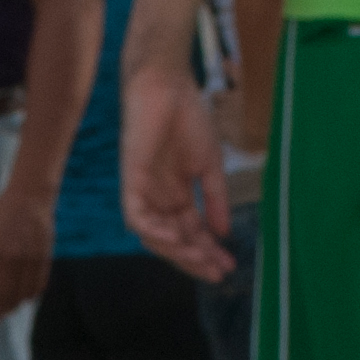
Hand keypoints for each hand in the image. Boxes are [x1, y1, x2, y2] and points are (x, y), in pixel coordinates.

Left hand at [0, 184, 56, 322]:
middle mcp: (9, 257)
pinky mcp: (44, 259)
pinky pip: (37, 286)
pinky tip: (23, 298)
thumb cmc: (0, 217)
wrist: (30, 198)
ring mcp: (29, 259)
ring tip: (6, 310)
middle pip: (2, 295)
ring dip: (13, 306)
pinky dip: (29, 296)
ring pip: (21, 294)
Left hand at [118, 60, 234, 280]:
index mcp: (178, 195)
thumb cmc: (188, 117)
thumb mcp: (209, 165)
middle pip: (175, 242)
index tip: (228, 267)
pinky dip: (155, 232)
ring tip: (201, 260)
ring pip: (155, 237)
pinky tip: (177, 239)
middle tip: (216, 273)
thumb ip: (216, 199)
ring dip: (178, 251)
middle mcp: (159, 199)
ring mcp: (144, 193)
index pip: (192, 233)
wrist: (168, 86)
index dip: (208, 252)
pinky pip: (137, 218)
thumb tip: (224, 232)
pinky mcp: (131, 182)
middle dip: (195, 259)